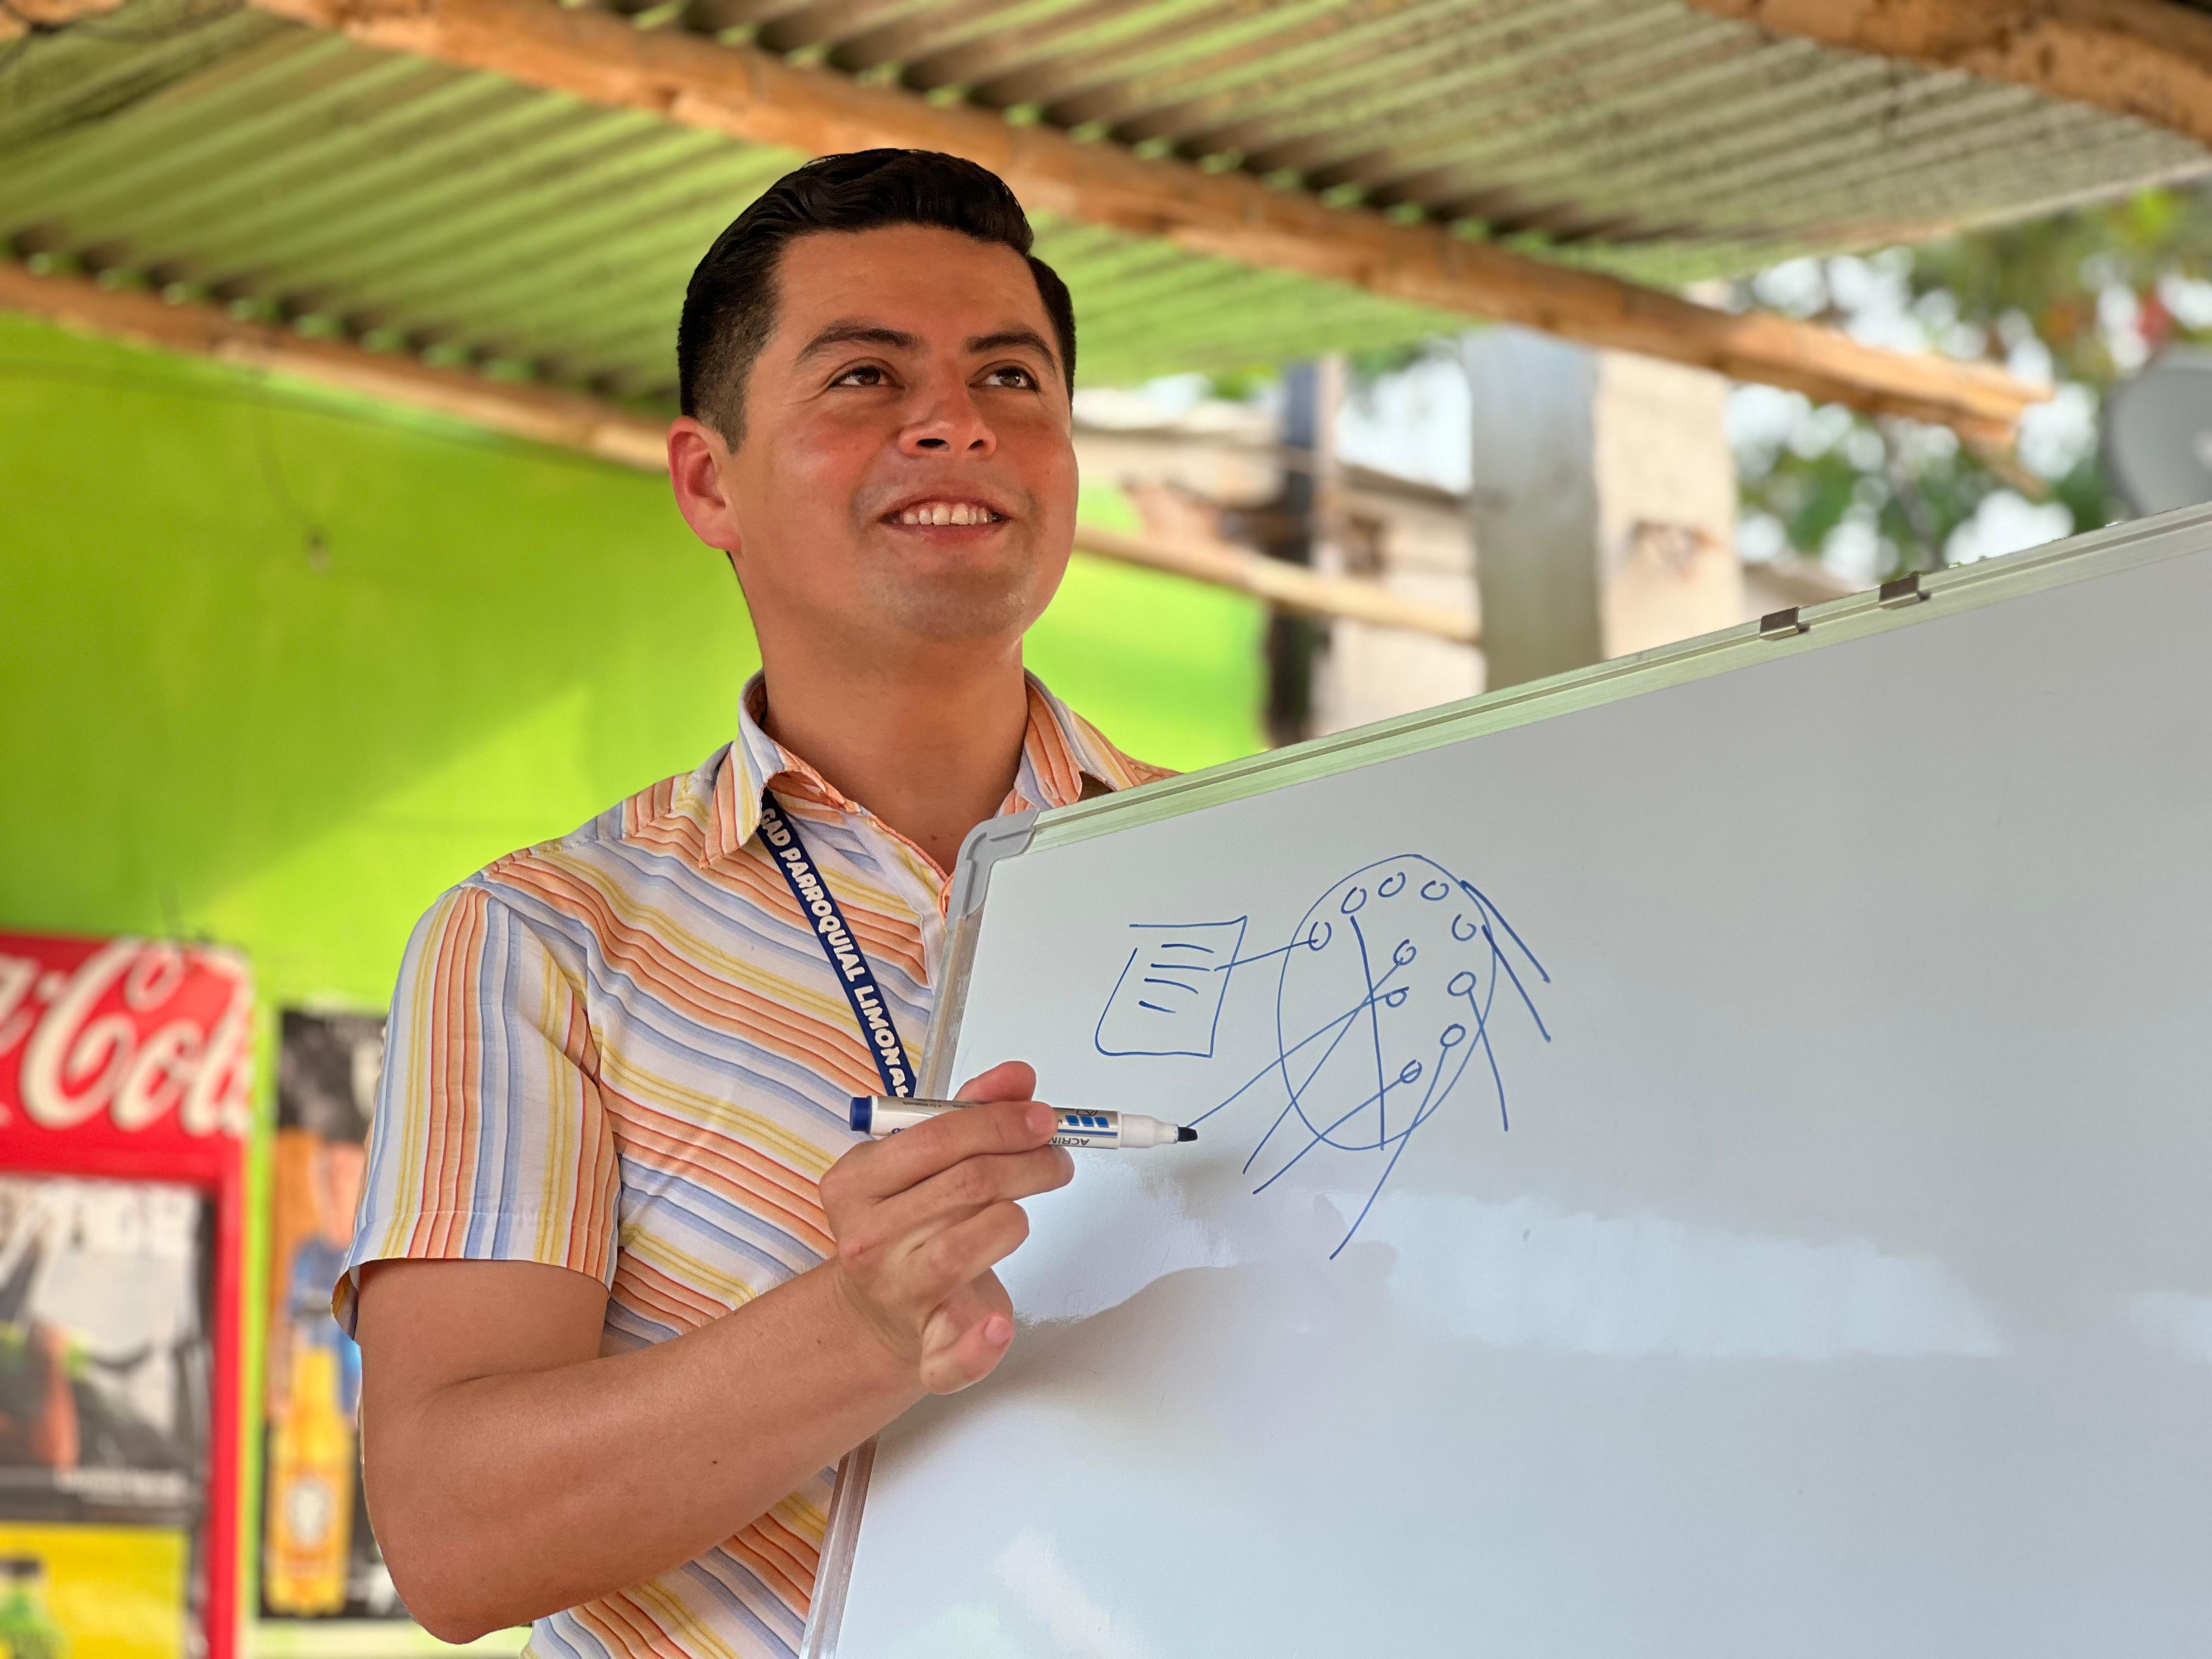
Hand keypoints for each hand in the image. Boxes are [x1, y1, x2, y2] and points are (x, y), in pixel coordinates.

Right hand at [818, 1061, 1072, 1393]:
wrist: (876, 1312)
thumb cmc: (908, 1221)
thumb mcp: (921, 1159)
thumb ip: (970, 1111)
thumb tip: (1017, 1077)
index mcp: (855, 1184)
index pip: (934, 1138)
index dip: (999, 1122)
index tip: (1043, 1118)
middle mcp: (867, 1240)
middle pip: (966, 1186)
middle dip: (1028, 1163)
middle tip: (1057, 1159)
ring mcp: (894, 1294)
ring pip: (968, 1245)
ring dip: (1016, 1217)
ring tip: (1027, 1207)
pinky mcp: (925, 1349)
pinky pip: (951, 1354)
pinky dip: (978, 1346)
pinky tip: (998, 1326)